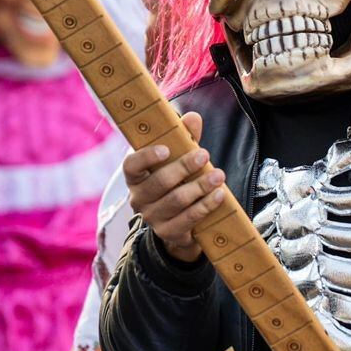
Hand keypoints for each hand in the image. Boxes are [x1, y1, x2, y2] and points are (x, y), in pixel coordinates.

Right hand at [123, 111, 226, 262]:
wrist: (179, 221)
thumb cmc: (177, 180)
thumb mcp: (179, 158)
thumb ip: (185, 138)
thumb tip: (193, 118)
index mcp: (136, 177)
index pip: (131, 166)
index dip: (146, 157)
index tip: (166, 149)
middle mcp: (138, 198)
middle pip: (160, 182)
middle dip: (184, 167)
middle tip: (204, 155)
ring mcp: (152, 217)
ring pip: (176, 201)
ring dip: (199, 187)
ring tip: (218, 175)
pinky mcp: (167, 232)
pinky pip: (188, 219)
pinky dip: (205, 206)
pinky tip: (219, 195)